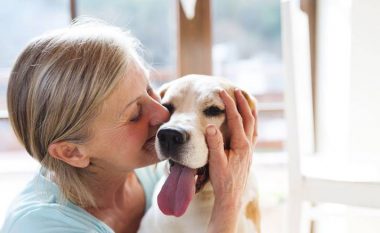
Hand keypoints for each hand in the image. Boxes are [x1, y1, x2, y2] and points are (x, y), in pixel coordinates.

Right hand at [206, 89, 256, 232]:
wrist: (231, 197)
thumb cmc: (222, 181)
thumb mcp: (215, 162)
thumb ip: (214, 144)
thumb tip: (211, 126)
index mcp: (241, 145)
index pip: (236, 119)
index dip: (229, 104)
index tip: (221, 92)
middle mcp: (248, 145)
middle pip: (248, 118)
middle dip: (242, 103)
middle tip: (236, 90)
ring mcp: (250, 149)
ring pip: (253, 125)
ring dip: (250, 111)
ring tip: (247, 100)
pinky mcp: (248, 154)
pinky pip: (253, 133)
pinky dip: (252, 122)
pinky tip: (249, 121)